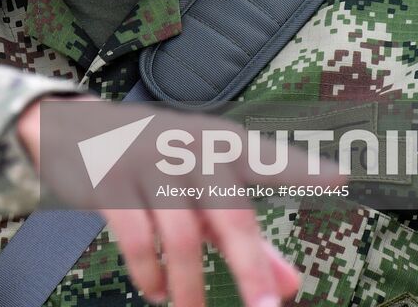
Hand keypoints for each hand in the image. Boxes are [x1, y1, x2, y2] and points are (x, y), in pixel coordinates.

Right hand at [17, 98, 336, 306]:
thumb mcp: (204, 187)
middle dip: (249, 267)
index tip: (341, 178)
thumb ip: (250, 237)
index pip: (268, 159)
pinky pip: (135, 239)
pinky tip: (156, 290)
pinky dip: (149, 274)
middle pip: (229, 213)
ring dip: (190, 286)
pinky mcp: (110, 183)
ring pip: (180, 236)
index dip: (302, 168)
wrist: (76, 128)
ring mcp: (149, 164)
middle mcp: (190, 150)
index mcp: (223, 145)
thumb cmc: (157, 159)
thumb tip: (292, 286)